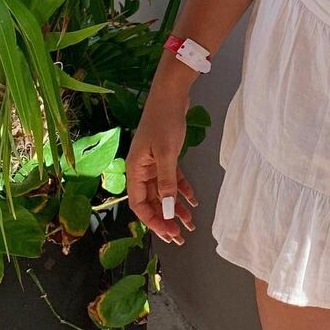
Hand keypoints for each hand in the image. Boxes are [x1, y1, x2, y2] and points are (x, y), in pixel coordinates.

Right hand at [125, 86, 198, 245]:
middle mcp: (142, 169)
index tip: (168, 233)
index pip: (140, 204)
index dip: (153, 221)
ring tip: (190, 224)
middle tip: (180, 237)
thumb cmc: (165, 121)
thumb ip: (167, 183)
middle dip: (166, 219)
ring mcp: (154, 162)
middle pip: (153, 201)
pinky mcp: (166, 155)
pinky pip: (173, 178)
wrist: (171, 93)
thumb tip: (168, 210)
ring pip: (165, 191)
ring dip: (177, 207)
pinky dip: (182, 189)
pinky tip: (194, 200)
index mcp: (135, 170)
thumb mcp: (166, 154)